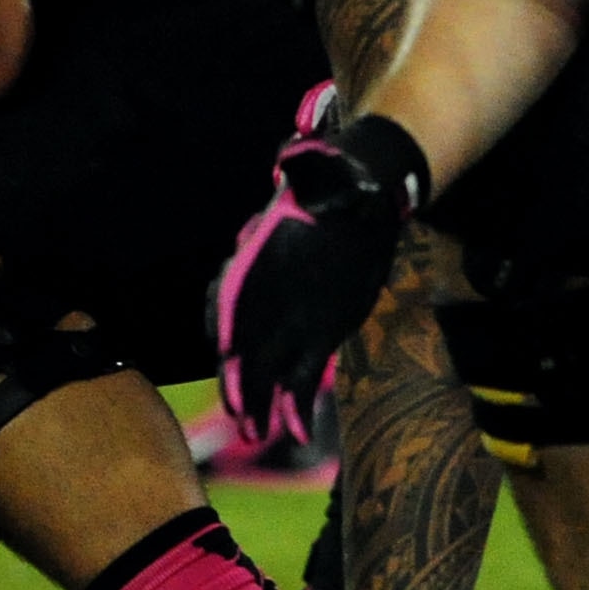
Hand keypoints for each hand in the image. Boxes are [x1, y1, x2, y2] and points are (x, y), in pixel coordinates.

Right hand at [211, 114, 424, 443]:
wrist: (363, 205)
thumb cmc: (340, 185)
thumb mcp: (328, 172)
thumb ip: (309, 169)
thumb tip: (295, 154)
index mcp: (259, 260)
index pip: (232, 297)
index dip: (227, 326)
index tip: (224, 350)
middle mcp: (264, 296)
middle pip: (242, 344)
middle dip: (238, 377)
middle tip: (239, 410)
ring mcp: (286, 321)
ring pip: (266, 369)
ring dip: (260, 403)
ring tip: (257, 435)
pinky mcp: (313, 338)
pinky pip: (301, 377)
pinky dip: (297, 405)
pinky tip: (300, 433)